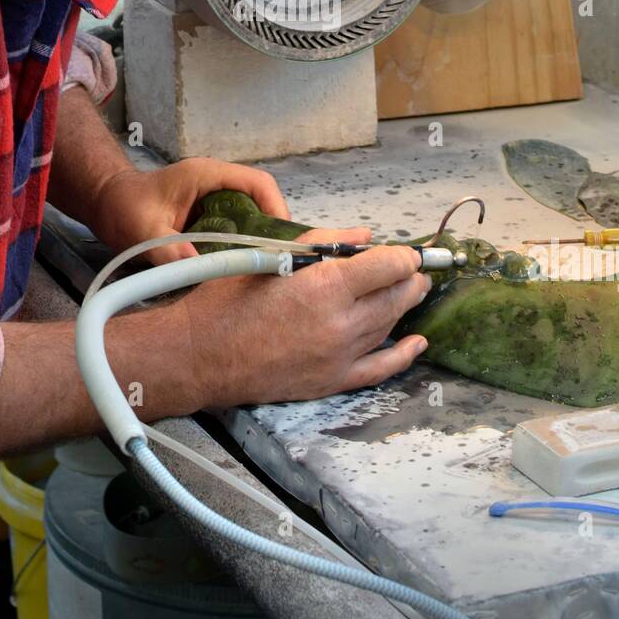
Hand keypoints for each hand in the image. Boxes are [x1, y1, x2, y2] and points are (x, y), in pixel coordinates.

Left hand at [91, 157, 292, 261]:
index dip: (275, 209)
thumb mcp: (140, 231)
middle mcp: (216, 184)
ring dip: (257, 241)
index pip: (257, 184)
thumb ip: (166, 249)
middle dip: (271, 231)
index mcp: (206, 175)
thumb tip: (196, 268)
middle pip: (261, 201)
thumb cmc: (122, 207)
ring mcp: (214, 199)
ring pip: (252, 217)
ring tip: (258, 269)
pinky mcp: (210, 215)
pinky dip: (241, 247)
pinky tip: (237, 268)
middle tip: (273, 263)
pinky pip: (236, 228)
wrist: (106, 202)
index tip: (279, 241)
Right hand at [178, 245, 430, 407]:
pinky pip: (380, 369)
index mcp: (326, 285)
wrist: (201, 354)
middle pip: (396, 296)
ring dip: (405, 306)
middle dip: (411, 279)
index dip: (404, 255)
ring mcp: (340, 355)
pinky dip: (403, 355)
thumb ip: (324, 242)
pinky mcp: (333, 381)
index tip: (408, 251)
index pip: (389, 266)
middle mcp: (341, 321)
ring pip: (390, 326)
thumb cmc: (228, 298)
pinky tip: (417, 342)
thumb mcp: (274, 255)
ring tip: (412, 291)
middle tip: (416, 270)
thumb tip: (364, 237)